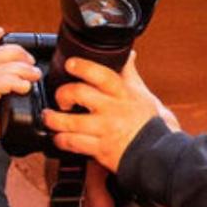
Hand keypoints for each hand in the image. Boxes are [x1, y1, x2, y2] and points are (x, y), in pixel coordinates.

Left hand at [42, 51, 179, 170]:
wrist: (156, 152)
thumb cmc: (148, 123)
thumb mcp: (142, 94)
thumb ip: (129, 74)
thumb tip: (127, 55)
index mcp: (122, 93)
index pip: (100, 74)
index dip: (82, 66)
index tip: (70, 64)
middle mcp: (113, 109)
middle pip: (78, 93)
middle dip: (62, 94)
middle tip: (60, 99)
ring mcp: (105, 129)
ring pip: (69, 121)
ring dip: (53, 120)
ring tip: (50, 118)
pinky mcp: (100, 148)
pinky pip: (73, 143)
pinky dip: (61, 140)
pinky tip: (60, 137)